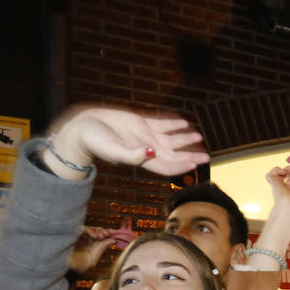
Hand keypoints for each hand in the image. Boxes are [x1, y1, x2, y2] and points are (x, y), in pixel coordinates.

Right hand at [47, 107, 208, 176]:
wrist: (83, 128)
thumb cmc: (95, 143)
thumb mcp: (114, 150)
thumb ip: (133, 155)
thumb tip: (151, 152)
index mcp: (143, 159)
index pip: (168, 166)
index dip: (182, 166)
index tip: (196, 164)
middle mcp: (147, 149)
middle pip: (174, 154)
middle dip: (190, 155)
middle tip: (206, 156)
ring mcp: (145, 135)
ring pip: (170, 139)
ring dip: (184, 138)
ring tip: (198, 137)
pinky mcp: (140, 122)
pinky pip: (161, 123)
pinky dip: (173, 123)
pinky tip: (184, 123)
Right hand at [67, 226, 118, 273]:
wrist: (81, 263)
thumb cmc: (90, 258)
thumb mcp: (100, 248)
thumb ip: (107, 242)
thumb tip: (114, 239)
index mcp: (92, 241)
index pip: (99, 233)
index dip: (105, 231)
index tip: (112, 232)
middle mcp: (87, 238)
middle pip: (94, 229)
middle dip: (102, 230)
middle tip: (107, 234)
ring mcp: (81, 236)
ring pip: (90, 228)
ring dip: (97, 230)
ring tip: (101, 236)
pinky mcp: (75, 234)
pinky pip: (83, 229)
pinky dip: (90, 231)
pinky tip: (95, 236)